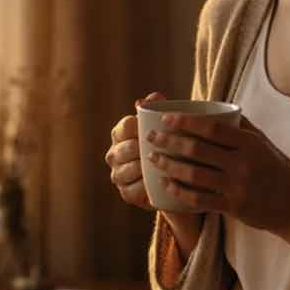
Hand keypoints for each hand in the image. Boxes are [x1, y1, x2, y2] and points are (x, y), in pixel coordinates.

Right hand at [105, 91, 167, 209]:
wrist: (175, 182)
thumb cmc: (168, 148)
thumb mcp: (166, 129)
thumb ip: (159, 110)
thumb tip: (154, 96)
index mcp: (120, 134)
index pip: (127, 125)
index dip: (143, 127)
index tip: (161, 129)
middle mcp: (114, 154)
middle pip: (127, 148)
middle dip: (146, 149)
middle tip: (168, 149)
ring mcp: (118, 175)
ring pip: (128, 169)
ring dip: (145, 168)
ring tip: (165, 165)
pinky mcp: (126, 193)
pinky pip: (133, 189)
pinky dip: (146, 186)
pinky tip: (159, 182)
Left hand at [144, 112, 289, 235]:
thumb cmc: (277, 170)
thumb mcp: (265, 144)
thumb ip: (242, 127)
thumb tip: (218, 106)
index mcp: (249, 143)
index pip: (212, 128)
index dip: (186, 122)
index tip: (165, 118)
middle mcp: (243, 163)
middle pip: (197, 150)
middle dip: (169, 142)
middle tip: (151, 138)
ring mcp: (237, 186)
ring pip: (194, 175)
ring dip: (169, 166)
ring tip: (153, 159)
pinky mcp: (234, 207)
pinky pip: (200, 199)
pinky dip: (180, 191)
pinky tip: (167, 184)